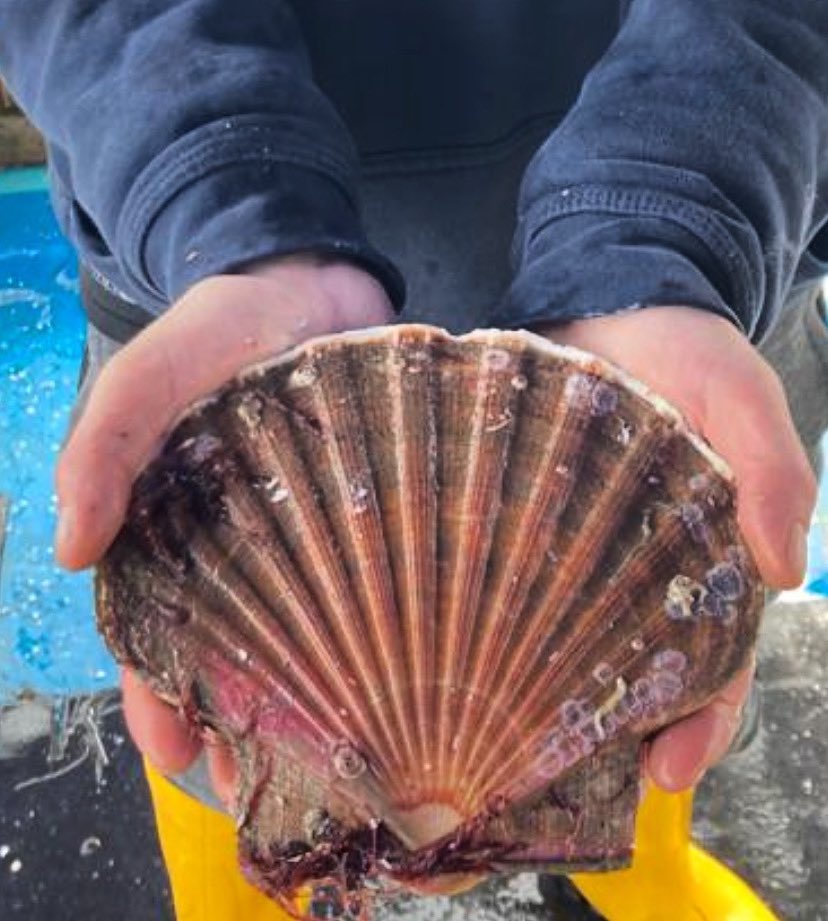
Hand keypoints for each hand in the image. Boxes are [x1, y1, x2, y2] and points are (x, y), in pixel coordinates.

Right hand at [55, 255, 393, 803]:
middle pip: (231, 648)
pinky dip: (372, 628)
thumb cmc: (221, 327)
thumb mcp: (151, 373)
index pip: (155, 629)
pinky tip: (397, 673)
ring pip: (300, 627)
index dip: (159, 695)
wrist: (309, 278)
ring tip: (332, 756)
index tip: (180, 752)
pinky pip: (366, 582)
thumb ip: (105, 445)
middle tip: (264, 783)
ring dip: (307, 691)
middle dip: (238, 717)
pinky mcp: (362, 512)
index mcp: (173, 526)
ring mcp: (306, 531)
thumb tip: (67, 549)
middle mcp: (239, 542)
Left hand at [540, 305, 816, 789]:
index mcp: (708, 556)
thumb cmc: (689, 351)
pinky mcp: (528, 518)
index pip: (716, 660)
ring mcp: (579, 546)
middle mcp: (642, 565)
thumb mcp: (744, 399)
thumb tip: (783, 570)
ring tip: (516, 743)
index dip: (701, 721)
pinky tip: (468, 654)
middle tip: (576, 780)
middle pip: (637, 667)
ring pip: (572, 634)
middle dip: (618, 729)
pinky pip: (514, 578)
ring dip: (554, 690)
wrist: (614, 296)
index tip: (667, 770)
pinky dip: (501, 617)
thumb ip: (772, 473)